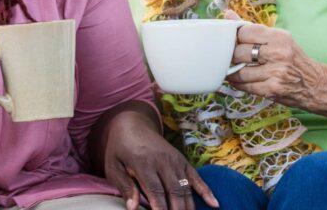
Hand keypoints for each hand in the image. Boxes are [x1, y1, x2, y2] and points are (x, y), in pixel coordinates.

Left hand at [102, 110, 217, 209]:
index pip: (155, 190)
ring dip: (189, 206)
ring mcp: (175, 160)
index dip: (160, 208)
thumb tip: (132, 208)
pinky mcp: (182, 160)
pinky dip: (206, 191)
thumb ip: (124, 186)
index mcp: (143, 162)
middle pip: (174, 191)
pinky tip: (214, 204)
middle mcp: (163, 161)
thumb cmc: (119, 149)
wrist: (132, 125)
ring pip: (186, 187)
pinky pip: (196, 177)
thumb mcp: (113, 166)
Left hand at [226, 23, 321, 106]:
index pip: (244, 32)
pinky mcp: (272, 89)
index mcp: (279, 37)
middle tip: (234, 58)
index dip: (236, 37)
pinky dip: (239, 84)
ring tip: (234, 70)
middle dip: (233, 56)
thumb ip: (253, 28)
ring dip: (233, 72)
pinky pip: (245, 86)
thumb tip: (228, 15)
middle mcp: (278, 53)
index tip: (235, 41)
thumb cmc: (293, 59)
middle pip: (239, 52)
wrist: (316, 84)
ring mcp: (276, 73)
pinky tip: (240, 80)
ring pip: (240, 71)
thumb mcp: (279, 39)